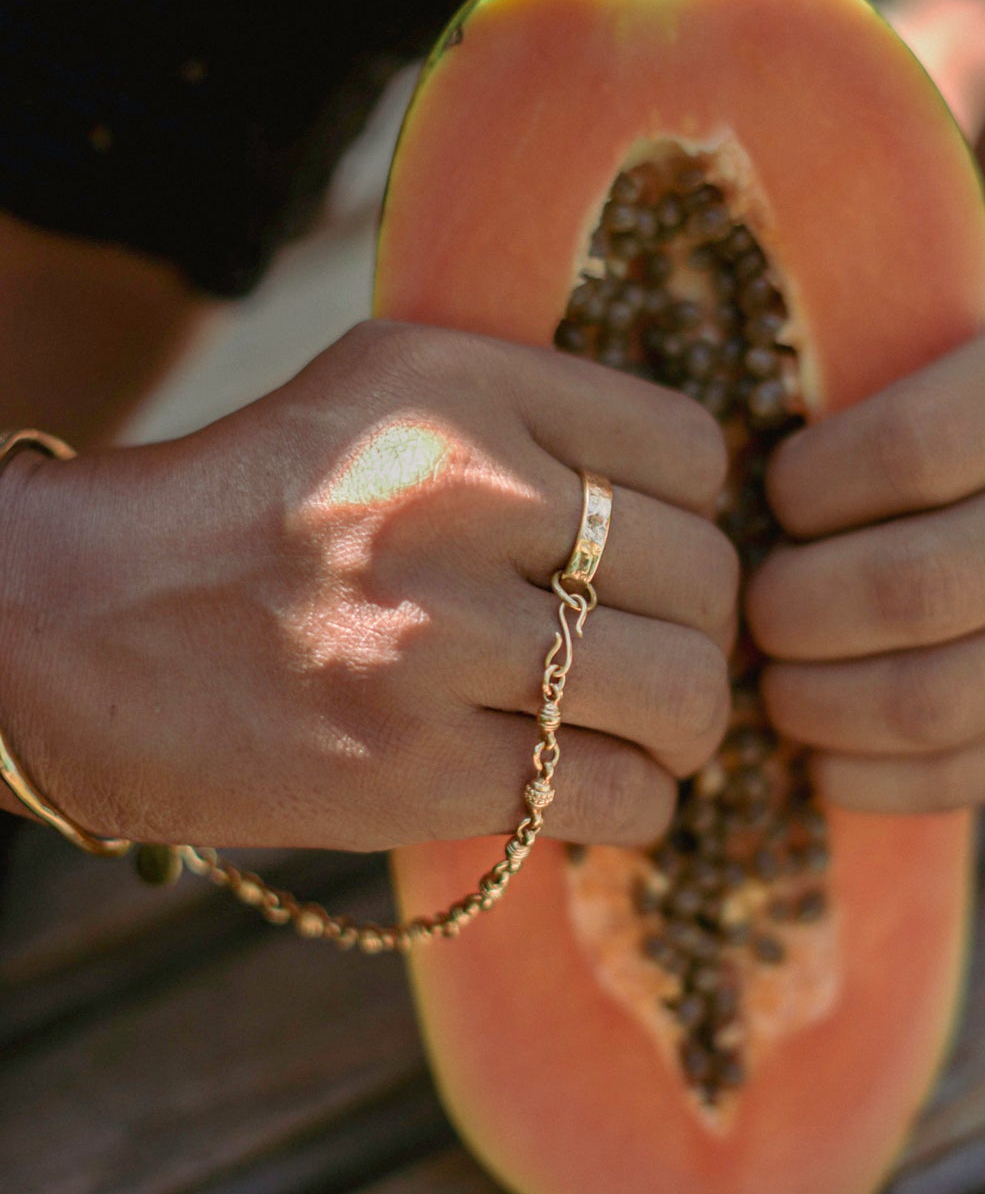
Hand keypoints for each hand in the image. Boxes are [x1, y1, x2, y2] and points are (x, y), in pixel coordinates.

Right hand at [0, 321, 736, 850]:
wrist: (71, 628)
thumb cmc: (248, 511)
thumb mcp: (381, 396)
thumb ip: (531, 419)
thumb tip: (694, 500)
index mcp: (458, 387)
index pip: (691, 450)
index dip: (695, 516)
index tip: (656, 557)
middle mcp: (459, 497)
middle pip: (704, 576)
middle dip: (700, 630)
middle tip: (656, 658)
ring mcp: (438, 637)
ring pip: (684, 692)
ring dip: (687, 727)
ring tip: (645, 733)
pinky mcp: (416, 768)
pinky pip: (618, 794)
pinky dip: (636, 806)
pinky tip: (594, 791)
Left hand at [745, 312, 984, 811]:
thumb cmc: (929, 410)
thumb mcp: (904, 359)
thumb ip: (834, 398)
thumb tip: (711, 510)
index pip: (918, 446)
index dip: (814, 487)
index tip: (770, 501)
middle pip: (929, 584)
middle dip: (806, 610)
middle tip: (752, 613)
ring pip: (948, 693)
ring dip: (830, 703)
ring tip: (775, 687)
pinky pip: (975, 772)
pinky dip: (877, 778)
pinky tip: (819, 759)